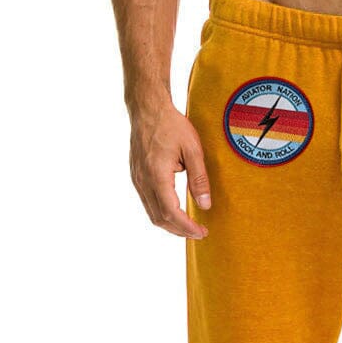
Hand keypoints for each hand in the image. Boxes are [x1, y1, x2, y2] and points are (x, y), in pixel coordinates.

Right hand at [129, 100, 211, 237]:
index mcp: (157, 175)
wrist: (147, 110)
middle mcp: (143, 181)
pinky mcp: (136, 176)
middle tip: (199, 233)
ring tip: (189, 226)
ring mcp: (137, 179)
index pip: (171, 212)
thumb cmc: (171, 125)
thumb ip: (199, 178)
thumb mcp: (192, 149)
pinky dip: (161, 212)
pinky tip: (175, 210)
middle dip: (179, 230)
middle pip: (159, 218)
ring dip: (170, 223)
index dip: (186, 227)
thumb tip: (205, 205)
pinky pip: (147, 202)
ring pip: (151, 213)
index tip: (201, 233)